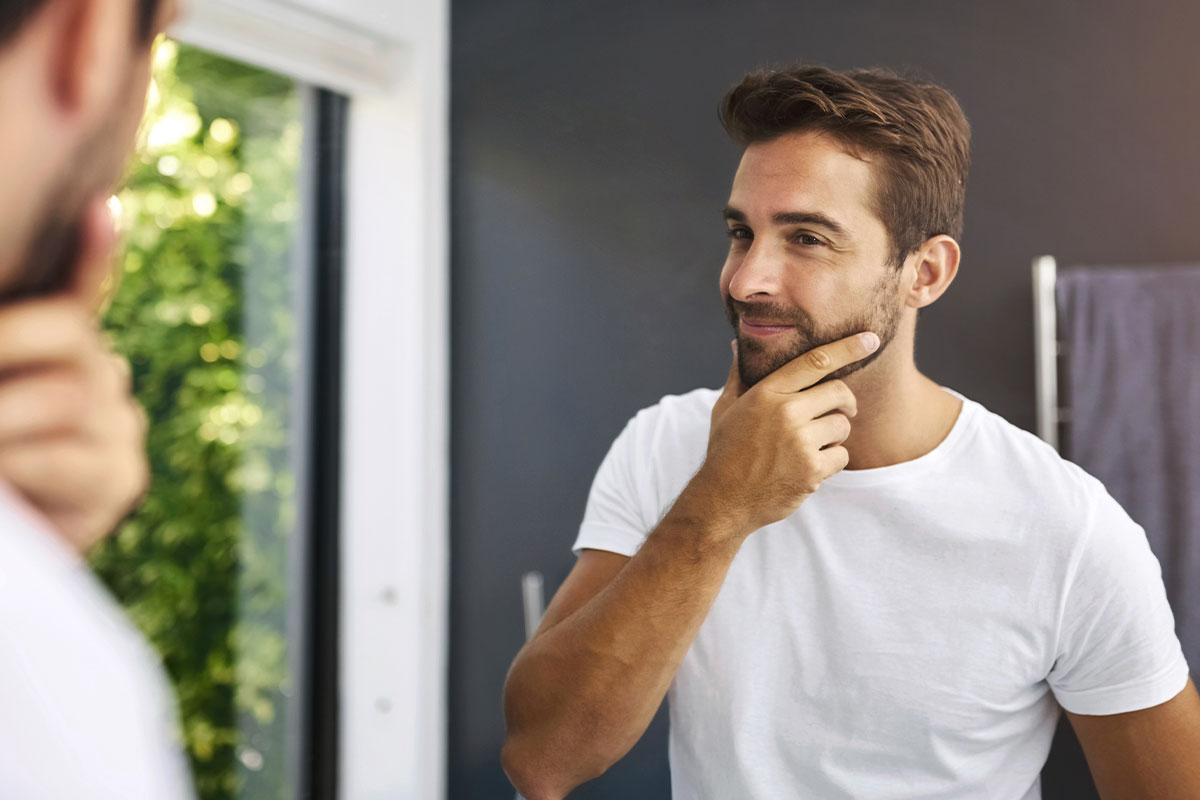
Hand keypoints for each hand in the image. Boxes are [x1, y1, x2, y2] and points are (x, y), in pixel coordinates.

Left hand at [0, 197, 148, 551]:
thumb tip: (80, 255)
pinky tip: (13, 464)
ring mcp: (117, 423)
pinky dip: (27, 461)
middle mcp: (99, 374)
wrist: (9, 553)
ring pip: (62, 394)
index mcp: (59, 351)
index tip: (100, 210)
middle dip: (4, 338)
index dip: (93, 252)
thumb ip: (13, 356)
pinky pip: (72, 457)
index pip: (80, 291)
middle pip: (68, 330)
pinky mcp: (120, 477)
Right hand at [690, 332, 879, 535]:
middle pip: (839, 392)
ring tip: (811, 446)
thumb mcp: (725, 409)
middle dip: (845, 402)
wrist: (723, 499)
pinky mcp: (812, 470)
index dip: (847, 348)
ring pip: (842, 426)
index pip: (815, 362)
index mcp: (766, 393)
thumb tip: (737, 346)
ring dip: (834, 436)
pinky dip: (831, 462)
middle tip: (841, 411)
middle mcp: (785, 413)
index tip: (870, 339)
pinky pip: (842, 456)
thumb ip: (738, 376)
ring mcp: (800, 442)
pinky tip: (808, 467)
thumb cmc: (725, 451)